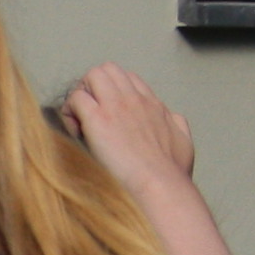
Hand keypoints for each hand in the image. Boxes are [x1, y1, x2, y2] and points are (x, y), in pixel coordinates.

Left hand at [59, 64, 195, 193]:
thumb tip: (171, 116)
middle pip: (108, 70)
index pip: (128, 79)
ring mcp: (116, 105)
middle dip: (93, 87)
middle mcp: (134, 99)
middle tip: (88, 114)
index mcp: (153, 105)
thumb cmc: (171, 173)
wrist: (160, 184)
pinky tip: (76, 132)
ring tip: (80, 121)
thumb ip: (176, 124)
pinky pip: (76, 98)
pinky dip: (70, 112)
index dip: (112, 92)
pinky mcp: (98, 118)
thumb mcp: (183, 141)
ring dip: (81, 94)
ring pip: (92, 75)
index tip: (108, 115)